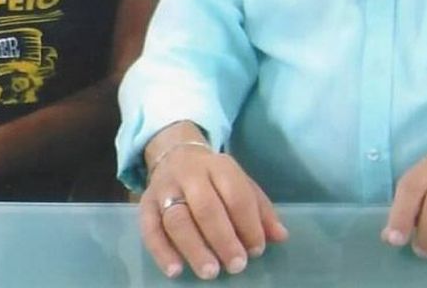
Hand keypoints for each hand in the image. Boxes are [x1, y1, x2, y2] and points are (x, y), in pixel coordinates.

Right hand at [139, 129, 286, 280]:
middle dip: (223, 239)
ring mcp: (165, 189)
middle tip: (236, 266)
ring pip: (178, 220)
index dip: (248, 224)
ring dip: (195, 249)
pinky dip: (162, 252)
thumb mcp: (241, 184)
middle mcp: (191, 174)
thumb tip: (281, 236)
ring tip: (210, 272)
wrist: (175, 154)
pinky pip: (150, 230)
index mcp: (220, 166)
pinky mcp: (145, 205)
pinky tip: (175, 271)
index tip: (256, 250)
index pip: (236, 194)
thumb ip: (261, 210)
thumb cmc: (214, 178)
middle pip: (207, 208)